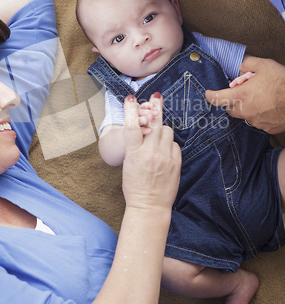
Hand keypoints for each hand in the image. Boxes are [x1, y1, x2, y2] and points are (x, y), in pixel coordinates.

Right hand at [122, 93, 180, 210]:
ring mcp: (165, 158)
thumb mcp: (128, 163)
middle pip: (154, 122)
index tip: (131, 98)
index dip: (131, 110)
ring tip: (157, 135)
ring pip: (166, 131)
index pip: (132, 126)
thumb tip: (143, 128)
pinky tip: (164, 150)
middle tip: (155, 97)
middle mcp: (151, 153)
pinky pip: (174, 144)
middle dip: (155, 108)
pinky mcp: (176, 163)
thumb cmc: (134, 186)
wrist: (149, 206)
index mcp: (134, 154)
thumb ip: (135, 145)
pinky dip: (169, 143)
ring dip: (161, 129)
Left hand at [206, 56, 284, 133]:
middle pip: (230, 109)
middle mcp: (245, 110)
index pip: (217, 98)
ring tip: (259, 99)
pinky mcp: (266, 128)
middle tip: (242, 93)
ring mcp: (256, 121)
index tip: (208, 94)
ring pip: (244, 116)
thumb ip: (249, 65)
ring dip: (246, 109)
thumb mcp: (264, 65)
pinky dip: (260, 116)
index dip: (210, 96)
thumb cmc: (282, 82)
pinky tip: (269, 108)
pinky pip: (258, 122)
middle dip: (232, 101)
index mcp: (241, 95)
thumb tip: (242, 67)